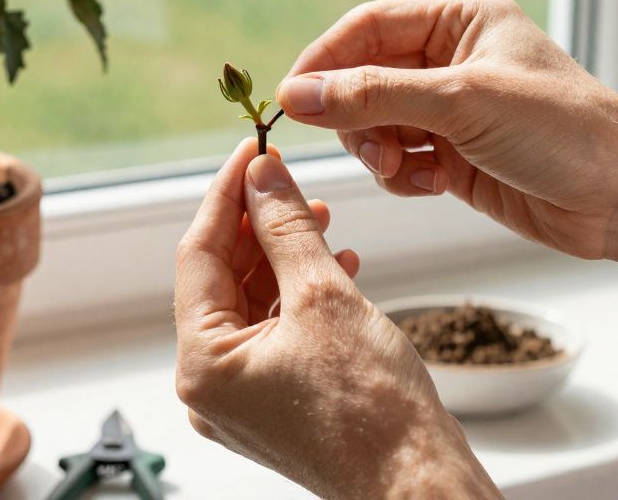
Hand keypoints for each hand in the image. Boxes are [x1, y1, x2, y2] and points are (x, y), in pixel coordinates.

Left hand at [174, 139, 498, 498]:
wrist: (419, 484)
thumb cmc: (374, 410)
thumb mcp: (325, 295)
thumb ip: (286, 227)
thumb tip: (263, 174)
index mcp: (202, 364)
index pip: (198, 255)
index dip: (226, 195)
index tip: (251, 150)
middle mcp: (209, 386)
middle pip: (221, 279)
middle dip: (257, 224)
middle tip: (287, 178)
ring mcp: (240, 399)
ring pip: (250, 303)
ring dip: (282, 256)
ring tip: (321, 218)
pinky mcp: (273, 403)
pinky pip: (273, 332)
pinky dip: (298, 295)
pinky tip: (336, 265)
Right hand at [276, 0, 617, 258]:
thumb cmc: (565, 131)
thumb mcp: (463, 101)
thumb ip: (374, 95)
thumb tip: (297, 95)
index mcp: (461, 19)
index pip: (367, 27)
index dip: (325, 61)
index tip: (292, 100)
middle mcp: (453, 58)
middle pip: (363, 77)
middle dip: (356, 116)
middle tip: (369, 149)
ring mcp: (453, 109)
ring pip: (375, 123)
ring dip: (377, 149)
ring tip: (406, 169)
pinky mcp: (455, 156)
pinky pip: (398, 159)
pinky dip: (402, 174)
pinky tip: (432, 184)